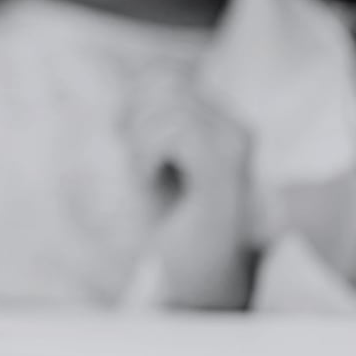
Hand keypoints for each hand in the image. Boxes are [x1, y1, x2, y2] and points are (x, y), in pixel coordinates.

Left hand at [124, 85, 256, 309]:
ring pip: (168, 109)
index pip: (164, 78)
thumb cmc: (171, 221)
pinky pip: (176, 134)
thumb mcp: (153, 161)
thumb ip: (146, 123)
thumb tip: (121, 86)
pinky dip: (148, 155)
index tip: (125, 141)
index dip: (132, 102)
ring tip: (147, 178)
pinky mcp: (224, 168)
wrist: (197, 278)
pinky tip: (150, 181)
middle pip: (164, 86)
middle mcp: (234, 129)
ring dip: (140, 144)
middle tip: (137, 164)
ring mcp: (234, 146)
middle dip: (135, 121)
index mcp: (219, 122)